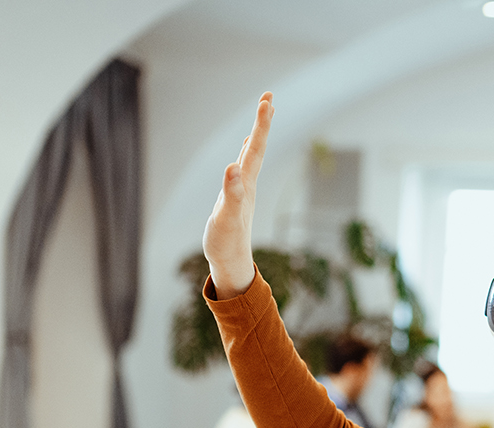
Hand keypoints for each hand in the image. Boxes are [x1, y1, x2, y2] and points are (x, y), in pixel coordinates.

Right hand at [203, 91, 272, 299]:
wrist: (231, 264)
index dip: (261, 124)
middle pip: (256, 147)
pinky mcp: (236, 197)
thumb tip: (233, 167)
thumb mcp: (225, 219)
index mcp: (246, 185)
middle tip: (268, 97)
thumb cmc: (227, 243)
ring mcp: (243, 190)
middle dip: (262, 122)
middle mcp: (247, 184)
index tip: (267, 100)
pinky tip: (243, 151)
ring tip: (261, 116)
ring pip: (251, 156)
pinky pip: (242, 169)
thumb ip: (231, 194)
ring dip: (256, 135)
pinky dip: (244, 154)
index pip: (254, 148)